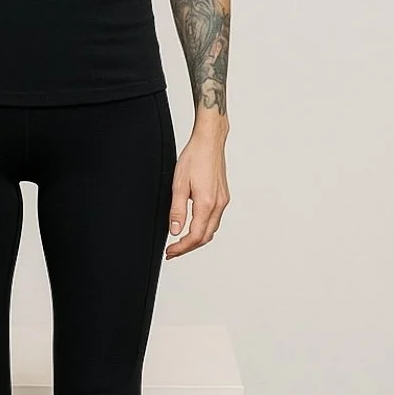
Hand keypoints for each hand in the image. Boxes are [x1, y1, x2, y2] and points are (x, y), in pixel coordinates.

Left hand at [164, 132, 229, 257]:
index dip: (182, 248)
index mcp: (207, 203)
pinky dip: (204, 228)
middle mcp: (218, 204)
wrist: (209, 141)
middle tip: (172, 251)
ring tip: (181, 242)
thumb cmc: (194, 158)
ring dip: (197, 239)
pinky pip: (215, 219)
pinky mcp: (223, 196)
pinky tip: (193, 226)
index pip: (195, 236)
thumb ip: (177, 210)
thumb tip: (175, 231)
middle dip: (188, 247)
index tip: (170, 252)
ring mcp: (223, 201)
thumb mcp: (178, 184)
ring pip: (211, 229)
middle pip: (205, 237)